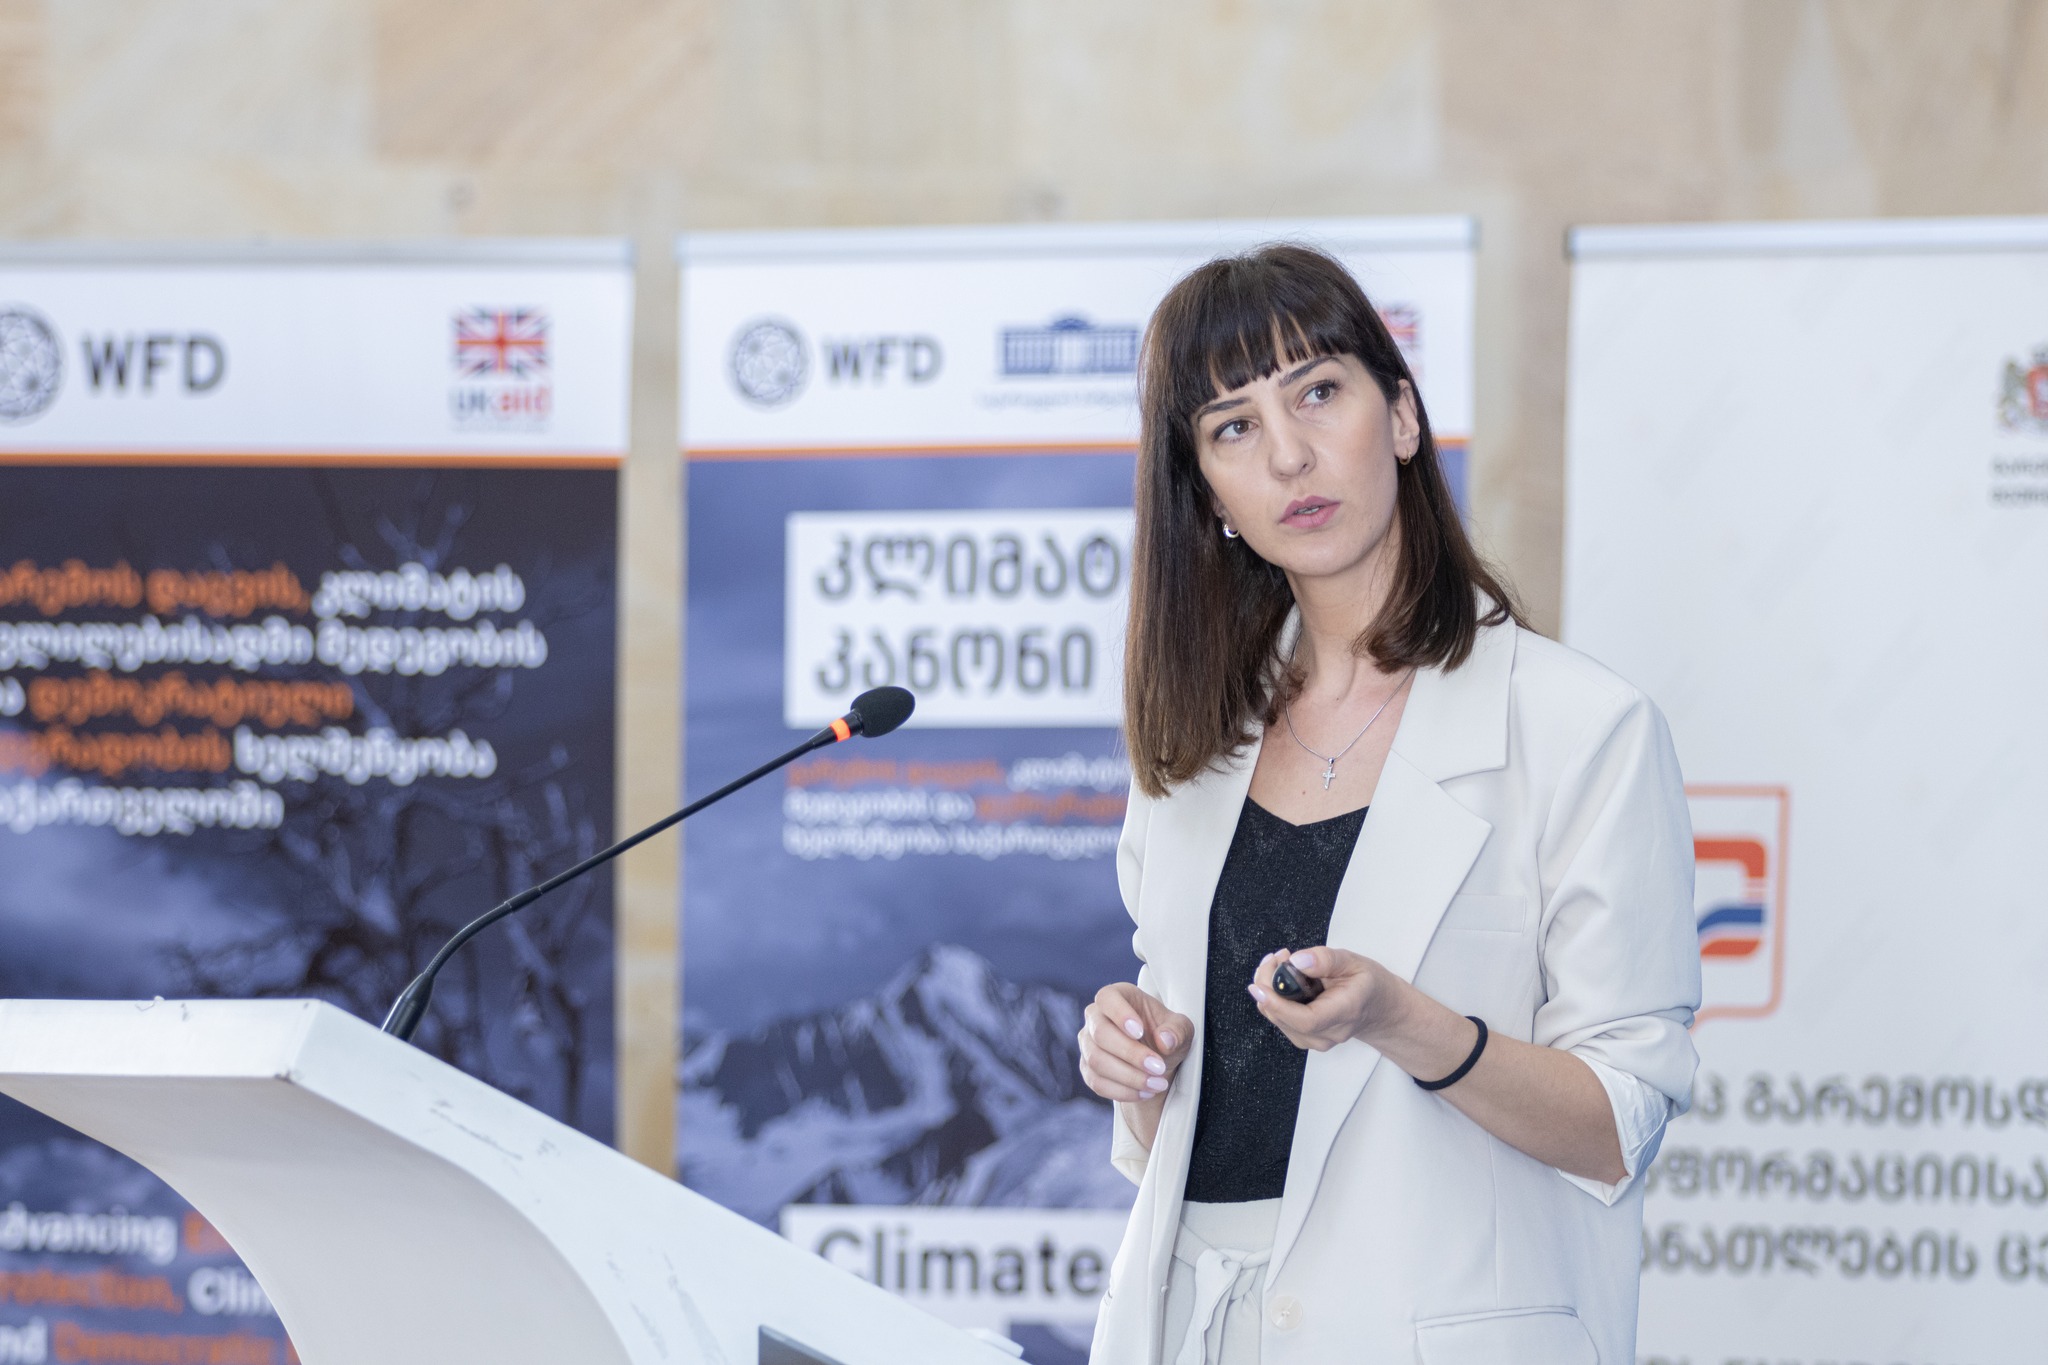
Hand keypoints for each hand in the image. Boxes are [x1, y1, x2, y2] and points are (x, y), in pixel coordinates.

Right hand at [1078, 982, 1193, 1105]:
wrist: (1157, 1061)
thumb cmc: (1166, 1035)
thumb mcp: (1181, 1029)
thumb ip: (1177, 1030)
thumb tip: (1164, 1041)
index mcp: (1118, 996)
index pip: (1107, 998)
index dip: (1120, 1014)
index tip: (1140, 1032)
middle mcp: (1096, 1016)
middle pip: (1100, 1033)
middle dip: (1130, 1054)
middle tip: (1158, 1067)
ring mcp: (1088, 1043)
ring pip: (1096, 1060)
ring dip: (1128, 1076)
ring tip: (1157, 1084)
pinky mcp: (1087, 1068)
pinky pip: (1097, 1082)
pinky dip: (1122, 1091)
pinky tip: (1145, 1093)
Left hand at [1250, 946, 1400, 1051]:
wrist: (1378, 1009)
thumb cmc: (1368, 984)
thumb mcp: (1354, 962)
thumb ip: (1326, 959)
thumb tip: (1297, 961)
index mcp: (1345, 1012)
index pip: (1306, 1020)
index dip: (1278, 1004)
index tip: (1259, 986)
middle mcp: (1328, 1033)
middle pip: (1286, 1018)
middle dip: (1269, 986)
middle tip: (1274, 958)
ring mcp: (1316, 1040)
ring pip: (1278, 1019)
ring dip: (1269, 990)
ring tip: (1278, 963)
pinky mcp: (1305, 1038)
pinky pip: (1280, 1019)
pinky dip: (1273, 998)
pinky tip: (1279, 978)